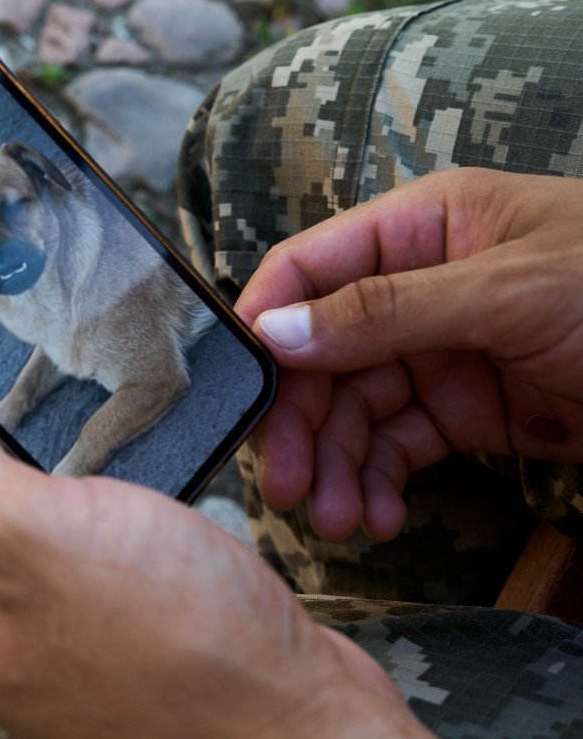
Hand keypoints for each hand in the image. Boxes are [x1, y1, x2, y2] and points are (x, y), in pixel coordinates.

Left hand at [0, 358, 428, 737]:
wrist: (285, 711)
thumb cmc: (167, 646)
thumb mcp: (26, 533)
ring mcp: (36, 608)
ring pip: (9, 492)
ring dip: (27, 436)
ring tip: (48, 382)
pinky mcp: (96, 601)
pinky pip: (66, 513)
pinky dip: (77, 469)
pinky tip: (99, 441)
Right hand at [236, 169, 582, 541]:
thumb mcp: (510, 291)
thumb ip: (387, 310)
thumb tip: (277, 331)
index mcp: (419, 229)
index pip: (309, 269)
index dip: (266, 326)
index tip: (240, 390)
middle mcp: (415, 287)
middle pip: (322, 355)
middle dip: (303, 423)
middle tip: (290, 487)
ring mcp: (438, 351)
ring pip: (354, 411)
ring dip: (338, 467)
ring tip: (340, 520)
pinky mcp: (464, 410)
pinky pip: (397, 446)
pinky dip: (380, 483)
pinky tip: (379, 516)